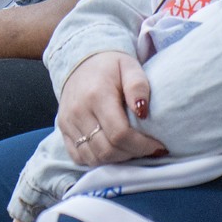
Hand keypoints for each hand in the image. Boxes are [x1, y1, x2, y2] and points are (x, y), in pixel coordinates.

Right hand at [57, 51, 164, 166]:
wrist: (80, 61)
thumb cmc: (110, 66)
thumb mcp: (130, 66)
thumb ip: (138, 86)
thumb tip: (143, 112)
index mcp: (97, 95)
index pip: (120, 134)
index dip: (142, 145)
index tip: (158, 146)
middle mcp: (78, 112)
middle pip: (107, 150)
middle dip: (132, 154)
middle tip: (147, 148)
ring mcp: (68, 123)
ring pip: (94, 158)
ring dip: (117, 159)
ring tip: (132, 149)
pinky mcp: (63, 131)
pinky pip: (80, 157)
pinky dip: (99, 160)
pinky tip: (113, 150)